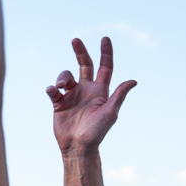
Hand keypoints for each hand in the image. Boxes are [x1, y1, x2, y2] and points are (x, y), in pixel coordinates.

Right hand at [47, 37, 136, 156]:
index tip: (105, 39)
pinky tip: (53, 92)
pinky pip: (53, 90)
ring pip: (65, 76)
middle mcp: (86, 90)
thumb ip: (119, 95)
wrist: (78, 147)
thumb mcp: (110, 112)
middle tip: (75, 40)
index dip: (106, 53)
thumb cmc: (97, 132)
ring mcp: (72, 96)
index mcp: (100, 90)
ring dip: (63, 77)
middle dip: (80, 52)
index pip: (105, 67)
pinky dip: (51, 88)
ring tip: (61, 86)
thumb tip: (133, 80)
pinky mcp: (58, 103)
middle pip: (84, 65)